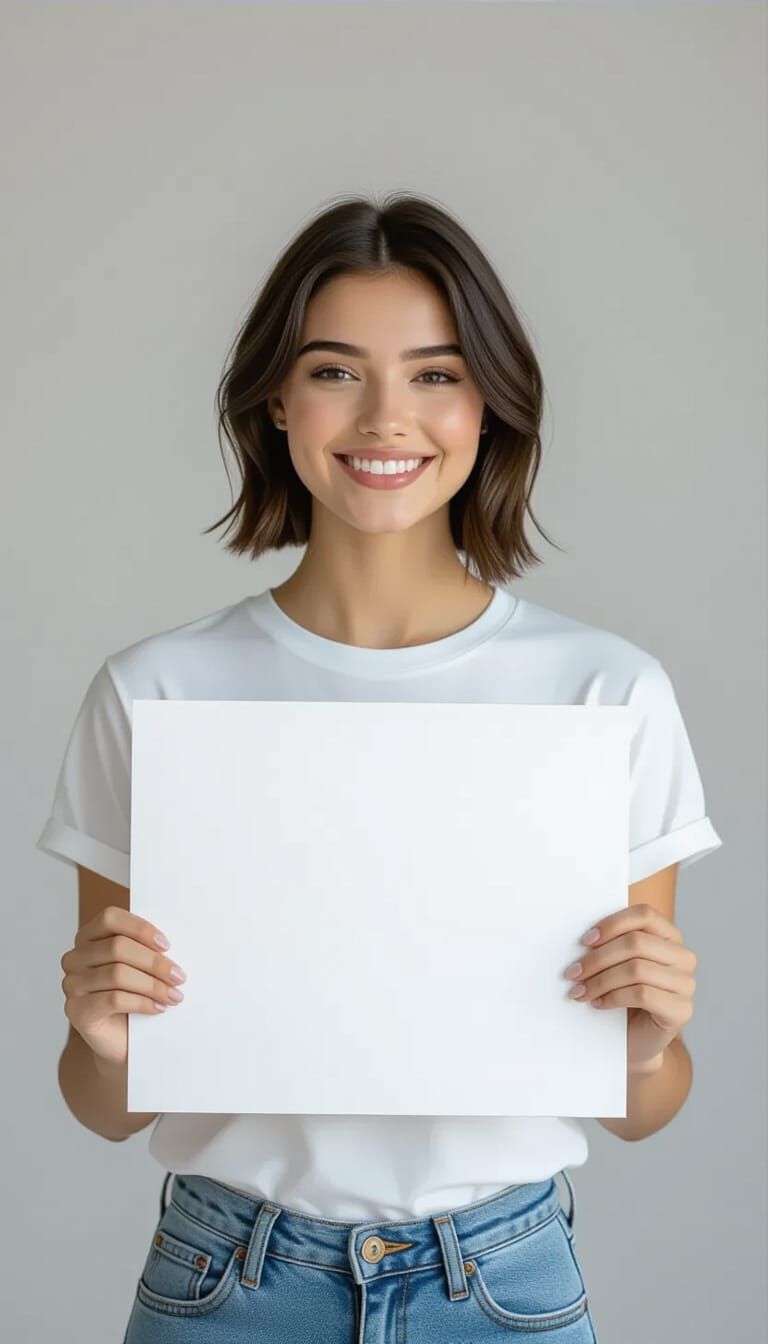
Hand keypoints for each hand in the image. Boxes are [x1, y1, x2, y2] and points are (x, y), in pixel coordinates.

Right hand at [60, 906, 186, 1065]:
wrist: (122, 1040)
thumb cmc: (134, 996)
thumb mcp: (140, 967)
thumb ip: (147, 949)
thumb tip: (173, 942)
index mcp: (88, 937)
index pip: (110, 918)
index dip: (140, 929)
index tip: (167, 945)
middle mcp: (75, 958)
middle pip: (117, 948)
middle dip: (154, 962)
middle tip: (179, 976)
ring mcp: (72, 985)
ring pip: (117, 974)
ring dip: (153, 985)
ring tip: (174, 995)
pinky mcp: (76, 1011)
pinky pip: (113, 999)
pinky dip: (142, 1002)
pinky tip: (158, 1008)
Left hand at [563, 902, 696, 1074]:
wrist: (634, 1040)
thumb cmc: (622, 997)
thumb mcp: (617, 964)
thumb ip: (611, 944)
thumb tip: (584, 938)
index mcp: (670, 937)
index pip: (644, 915)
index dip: (612, 924)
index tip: (585, 941)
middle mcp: (684, 957)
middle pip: (636, 943)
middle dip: (598, 958)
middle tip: (573, 973)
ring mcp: (686, 984)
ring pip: (636, 969)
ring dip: (600, 980)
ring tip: (580, 992)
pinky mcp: (682, 1010)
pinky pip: (642, 994)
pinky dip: (613, 997)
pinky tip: (598, 1004)